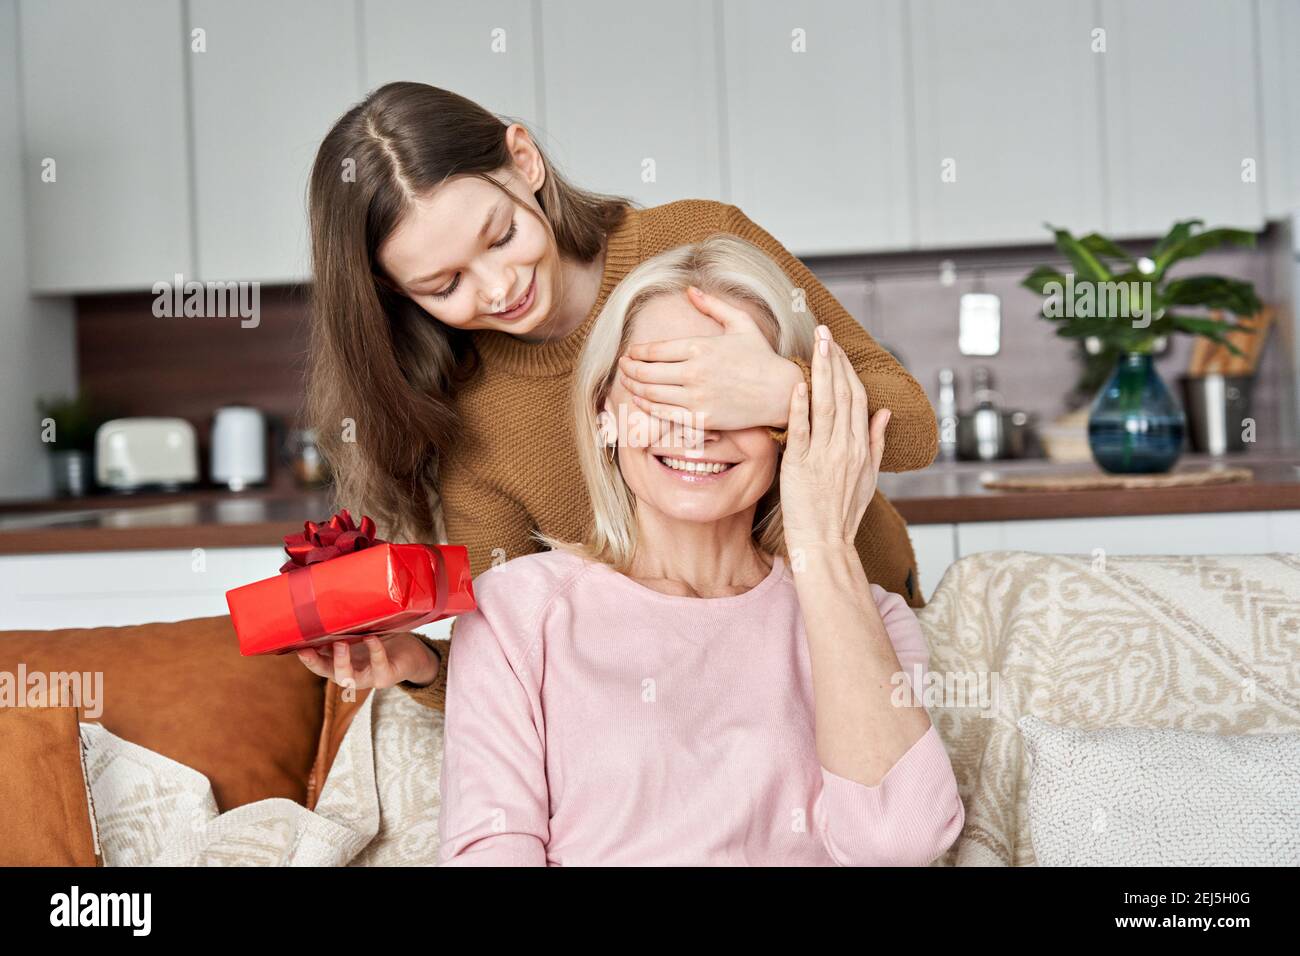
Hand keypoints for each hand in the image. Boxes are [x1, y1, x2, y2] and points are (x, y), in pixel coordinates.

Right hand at [295, 632, 438, 690]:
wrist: (411, 652)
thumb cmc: (381, 639)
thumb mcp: (359, 632)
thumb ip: (343, 627)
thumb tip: (323, 605)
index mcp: (341, 663)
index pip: (318, 664)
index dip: (307, 659)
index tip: (295, 647)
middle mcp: (352, 674)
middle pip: (329, 674)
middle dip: (317, 664)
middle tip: (308, 649)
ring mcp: (369, 678)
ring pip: (350, 678)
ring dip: (342, 662)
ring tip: (339, 644)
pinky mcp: (387, 676)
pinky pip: (379, 666)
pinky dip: (374, 652)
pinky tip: (371, 639)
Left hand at [617, 286, 802, 432]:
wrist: (780, 391)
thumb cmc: (761, 356)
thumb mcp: (740, 323)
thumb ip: (713, 305)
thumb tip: (690, 289)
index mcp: (699, 347)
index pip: (654, 350)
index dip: (636, 352)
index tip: (630, 352)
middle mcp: (694, 373)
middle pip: (646, 372)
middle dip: (629, 369)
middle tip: (622, 367)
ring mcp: (696, 398)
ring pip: (651, 394)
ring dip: (634, 388)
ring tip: (628, 383)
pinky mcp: (701, 419)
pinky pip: (665, 414)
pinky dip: (647, 408)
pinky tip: (642, 402)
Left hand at [780, 325, 889, 553]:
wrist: (826, 543)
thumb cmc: (843, 512)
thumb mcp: (869, 477)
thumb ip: (877, 442)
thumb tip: (885, 412)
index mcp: (862, 447)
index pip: (857, 398)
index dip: (847, 370)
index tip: (837, 348)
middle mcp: (845, 447)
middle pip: (843, 394)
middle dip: (834, 360)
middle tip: (824, 332)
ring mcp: (823, 456)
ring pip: (825, 405)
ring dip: (821, 372)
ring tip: (816, 344)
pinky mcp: (800, 466)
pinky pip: (802, 430)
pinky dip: (800, 406)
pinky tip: (798, 384)